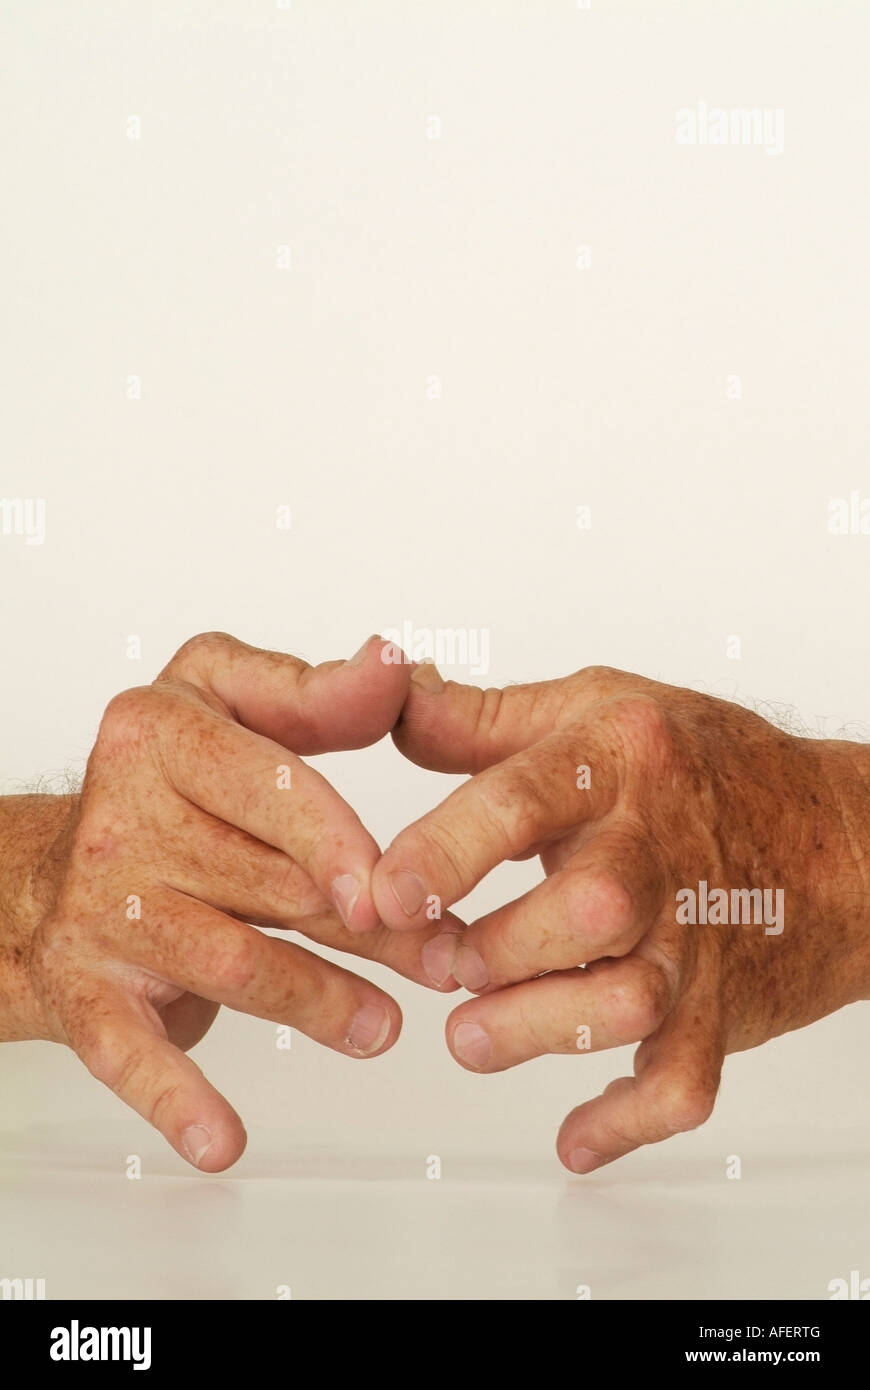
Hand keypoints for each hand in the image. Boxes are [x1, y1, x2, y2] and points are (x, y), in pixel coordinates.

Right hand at [11, 633, 457, 1170]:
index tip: (400, 886)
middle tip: (444, 960)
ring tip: (385, 1029)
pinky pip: (129, 1051)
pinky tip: (224, 1141)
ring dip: (319, 1003)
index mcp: (159, 734)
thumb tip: (393, 666)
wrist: (47, 869)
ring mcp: (100, 912)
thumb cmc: (164, 782)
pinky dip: (175, 1100)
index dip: (340, 840)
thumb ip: (313, 693)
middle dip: (372, 930)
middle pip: (271, 882)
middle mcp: (121, 819)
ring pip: (232, 962)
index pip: (270, 785)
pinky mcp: (84, 992)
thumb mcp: (226, 704)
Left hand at [373, 664, 869, 1172]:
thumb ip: (480, 717)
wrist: (840, 840)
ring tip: (473, 1039)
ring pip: (627, 1002)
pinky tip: (573, 1135)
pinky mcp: (725, 1008)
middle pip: (587, 908)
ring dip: (539, 1031)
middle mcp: (661, 849)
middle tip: (448, 964)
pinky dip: (627, 1120)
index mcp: (619, 762)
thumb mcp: (595, 708)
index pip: (523, 799)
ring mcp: (698, 936)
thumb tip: (389, 696)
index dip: (444, 851)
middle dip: (501, 948)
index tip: (384, 894)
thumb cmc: (707, 768)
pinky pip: (684, 1081)